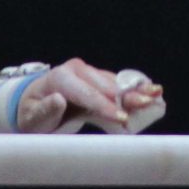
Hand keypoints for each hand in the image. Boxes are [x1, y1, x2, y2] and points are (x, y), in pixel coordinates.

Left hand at [14, 59, 165, 134]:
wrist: (33, 106)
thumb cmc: (32, 115)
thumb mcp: (32, 119)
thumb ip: (45, 111)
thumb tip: (59, 100)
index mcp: (59, 77)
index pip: (87, 94)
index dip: (105, 107)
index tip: (121, 118)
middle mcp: (75, 70)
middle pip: (106, 86)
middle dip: (126, 97)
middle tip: (147, 106)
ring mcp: (88, 72)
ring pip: (115, 83)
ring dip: (136, 91)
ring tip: (156, 97)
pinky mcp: (97, 78)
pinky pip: (117, 84)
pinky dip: (134, 89)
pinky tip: (151, 91)